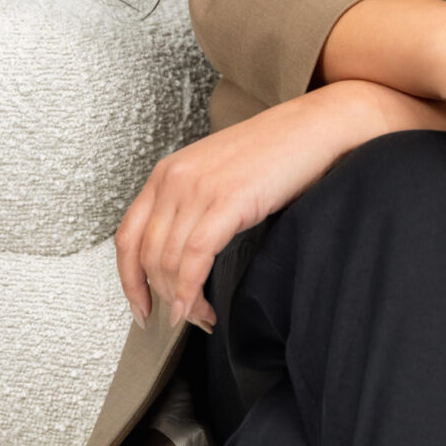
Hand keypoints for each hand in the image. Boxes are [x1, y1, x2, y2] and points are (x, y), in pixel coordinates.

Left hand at [114, 80, 375, 332]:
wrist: (318, 126)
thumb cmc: (278, 150)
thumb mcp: (220, 173)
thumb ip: (194, 205)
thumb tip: (184, 258)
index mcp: (168, 172)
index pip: (128, 236)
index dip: (129, 280)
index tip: (141, 305)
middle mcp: (175, 178)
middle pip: (147, 256)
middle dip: (160, 297)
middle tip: (182, 319)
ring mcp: (199, 188)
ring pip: (168, 262)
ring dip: (181, 301)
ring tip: (201, 316)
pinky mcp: (228, 200)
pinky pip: (196, 258)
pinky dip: (192, 291)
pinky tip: (201, 308)